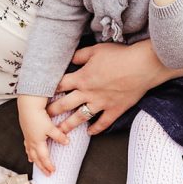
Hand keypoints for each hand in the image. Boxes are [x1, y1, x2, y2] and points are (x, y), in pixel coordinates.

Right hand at [17, 98, 68, 173]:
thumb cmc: (37, 116)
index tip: (53, 171)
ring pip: (30, 151)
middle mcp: (31, 141)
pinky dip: (28, 149)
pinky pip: (26, 144)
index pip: (44, 158)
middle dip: (41, 166)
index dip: (48, 166)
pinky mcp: (26, 131)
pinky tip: (29, 148)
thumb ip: (59, 136)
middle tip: (46, 173)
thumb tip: (66, 142)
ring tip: (33, 162)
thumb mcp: (51, 127)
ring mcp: (28, 136)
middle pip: (36, 158)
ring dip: (33, 158)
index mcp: (37, 142)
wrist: (28, 105)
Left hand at [49, 40, 165, 134]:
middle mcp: (88, 93)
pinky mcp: (114, 109)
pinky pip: (103, 123)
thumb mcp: (96, 50)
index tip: (41, 96)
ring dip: (68, 125)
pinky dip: (96, 129)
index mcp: (82, 77)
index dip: (49, 90)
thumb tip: (69, 58)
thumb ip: (80, 55)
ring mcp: (101, 103)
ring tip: (59, 132)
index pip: (60, 85)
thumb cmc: (119, 55)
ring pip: (80, 117)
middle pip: (65, 104)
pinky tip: (89, 133)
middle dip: (53, 111)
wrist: (142, 66)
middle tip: (43, 118)